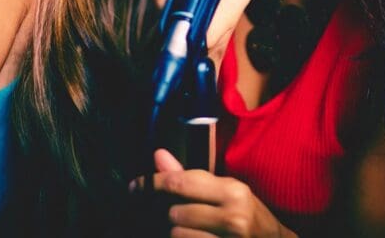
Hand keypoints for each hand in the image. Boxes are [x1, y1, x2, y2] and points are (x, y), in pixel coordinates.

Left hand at [132, 149, 295, 237]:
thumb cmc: (248, 218)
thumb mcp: (226, 192)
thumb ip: (190, 177)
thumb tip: (158, 154)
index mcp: (233, 191)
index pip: (182, 182)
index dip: (153, 183)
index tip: (136, 186)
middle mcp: (233, 216)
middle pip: (176, 212)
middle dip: (174, 214)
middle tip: (184, 216)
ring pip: (178, 234)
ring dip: (179, 233)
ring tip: (194, 231)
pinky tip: (197, 237)